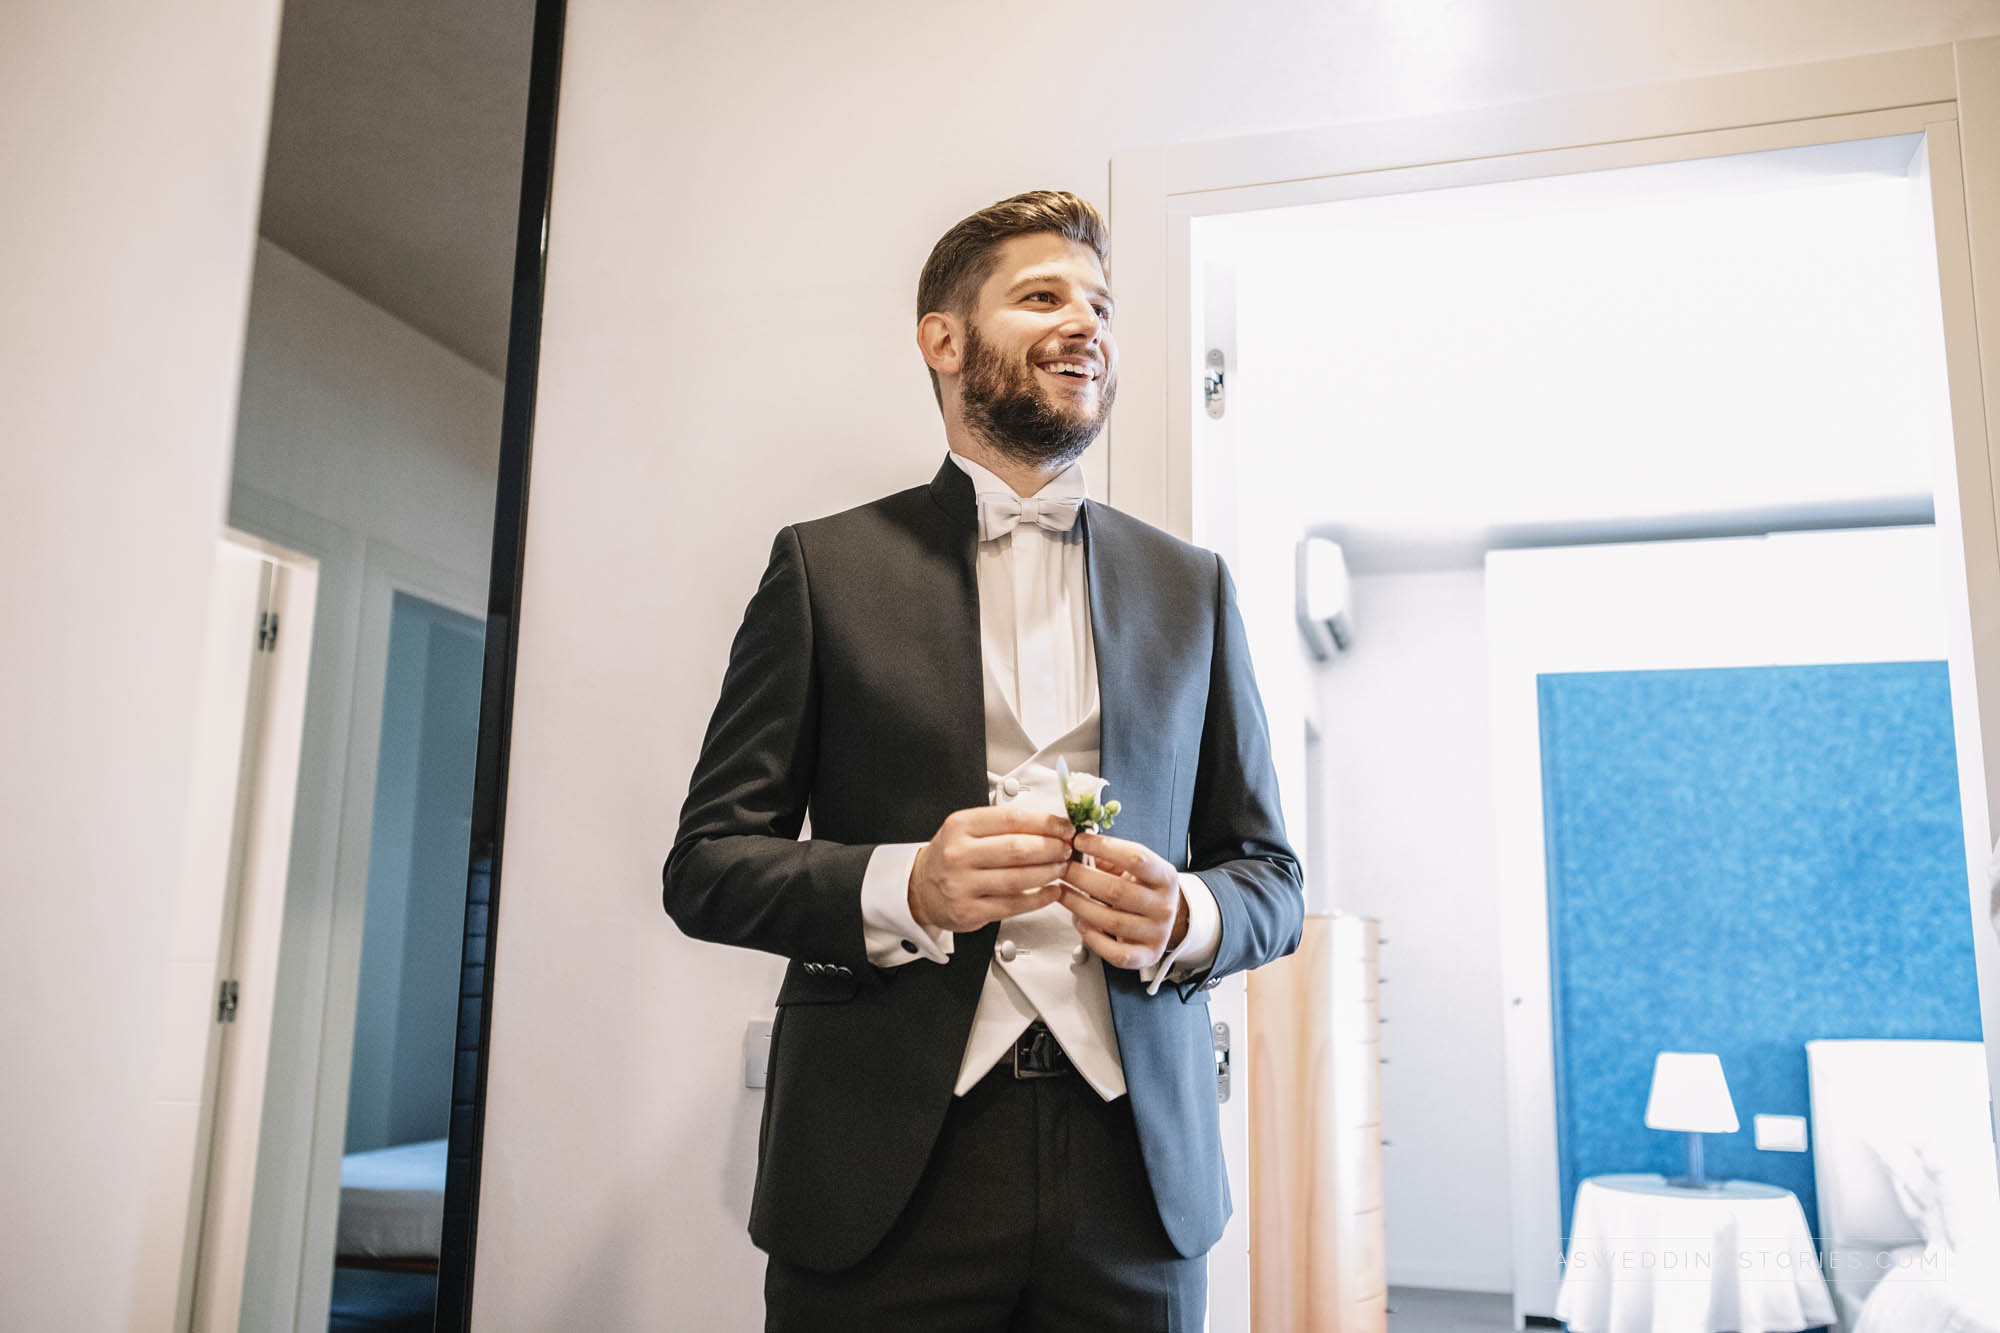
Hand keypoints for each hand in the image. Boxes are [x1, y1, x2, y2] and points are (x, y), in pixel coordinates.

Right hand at [909, 807, 1074, 932]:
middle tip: (1066, 848)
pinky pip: (1014, 905)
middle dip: (1051, 848)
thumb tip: (1052, 824)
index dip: (1046, 823)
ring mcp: (962, 884)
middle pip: (1018, 849)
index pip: (1012, 819)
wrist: (920, 888)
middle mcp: (959, 854)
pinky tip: (1052, 891)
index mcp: (961, 826)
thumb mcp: (968, 830)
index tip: (1064, 827)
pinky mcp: (969, 911)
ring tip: (1061, 867)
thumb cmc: (951, 856)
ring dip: (1048, 873)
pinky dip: (1040, 898)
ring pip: (1018, 878)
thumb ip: (1004, 825)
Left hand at [1059, 832, 1188, 971]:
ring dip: (1078, 905)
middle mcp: (1164, 906)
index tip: (1078, 840)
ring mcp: (1157, 933)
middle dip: (1081, 877)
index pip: (1136, 858)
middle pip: (1117, 890)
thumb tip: (1075, 842)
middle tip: (1061, 868)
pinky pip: (1116, 953)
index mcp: (1165, 877)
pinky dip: (1093, 939)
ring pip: (1111, 921)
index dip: (1104, 847)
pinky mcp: (1146, 956)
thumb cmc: (1142, 888)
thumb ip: (1109, 855)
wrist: (1165, 920)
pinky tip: (1080, 922)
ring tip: (1062, 892)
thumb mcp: (1134, 868)